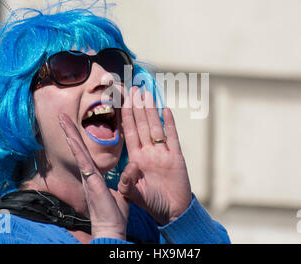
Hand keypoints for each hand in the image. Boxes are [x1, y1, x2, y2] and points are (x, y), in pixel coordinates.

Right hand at [58, 113, 128, 239]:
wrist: (111, 228)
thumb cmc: (114, 214)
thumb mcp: (124, 190)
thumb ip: (128, 177)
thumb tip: (134, 166)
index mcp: (94, 174)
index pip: (86, 151)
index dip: (79, 138)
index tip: (73, 126)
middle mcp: (88, 172)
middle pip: (77, 147)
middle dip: (69, 131)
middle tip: (61, 115)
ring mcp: (87, 176)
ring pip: (77, 150)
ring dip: (69, 134)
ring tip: (62, 118)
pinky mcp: (90, 180)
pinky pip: (83, 161)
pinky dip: (76, 148)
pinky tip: (71, 137)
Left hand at [118, 86, 191, 225]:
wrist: (172, 212)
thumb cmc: (152, 203)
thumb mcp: (134, 195)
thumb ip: (128, 182)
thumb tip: (131, 165)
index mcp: (136, 158)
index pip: (130, 132)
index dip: (126, 116)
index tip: (123, 100)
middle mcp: (149, 152)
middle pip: (142, 125)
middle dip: (137, 107)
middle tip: (134, 88)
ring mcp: (163, 153)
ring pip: (156, 127)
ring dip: (151, 111)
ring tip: (147, 94)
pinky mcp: (177, 157)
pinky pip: (173, 137)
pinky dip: (170, 124)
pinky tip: (166, 110)